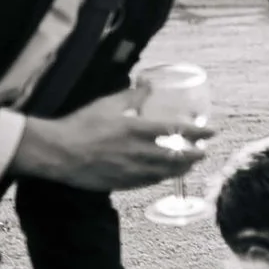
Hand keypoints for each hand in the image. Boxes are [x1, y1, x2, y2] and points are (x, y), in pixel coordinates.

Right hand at [13, 92, 209, 191]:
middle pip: (176, 156)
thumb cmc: (80, 125)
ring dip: (181, 169)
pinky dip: (161, 178)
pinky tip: (165, 175)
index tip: (212, 132)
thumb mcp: (106, 104)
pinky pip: (148, 182)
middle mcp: (138, 152)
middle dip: (194, 155)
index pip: (176, 131)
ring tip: (190, 165)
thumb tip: (148, 84)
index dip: (198, 133)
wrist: (57, 153)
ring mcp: (131, 170)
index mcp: (136, 129)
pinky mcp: (122, 183)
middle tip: (203, 152)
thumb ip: (131, 96)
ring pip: (165, 173)